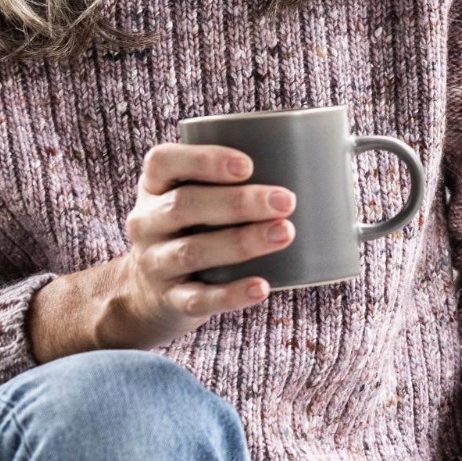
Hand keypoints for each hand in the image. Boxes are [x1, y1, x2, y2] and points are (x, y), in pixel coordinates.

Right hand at [29, 143, 296, 360]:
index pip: (164, 162)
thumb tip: (315, 163)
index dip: (203, 160)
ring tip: (285, 233)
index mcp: (154, 186)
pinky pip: (199, 298)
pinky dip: (232, 294)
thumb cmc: (192, 228)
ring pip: (193, 251)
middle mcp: (147, 222)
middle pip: (185, 206)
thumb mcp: (194, 196)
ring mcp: (155, 263)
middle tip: (287, 201)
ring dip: (242, 242)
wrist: (147, 292)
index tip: (248, 165)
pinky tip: (261, 288)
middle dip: (238, 202)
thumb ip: (232, 180)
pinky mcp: (170, 300)